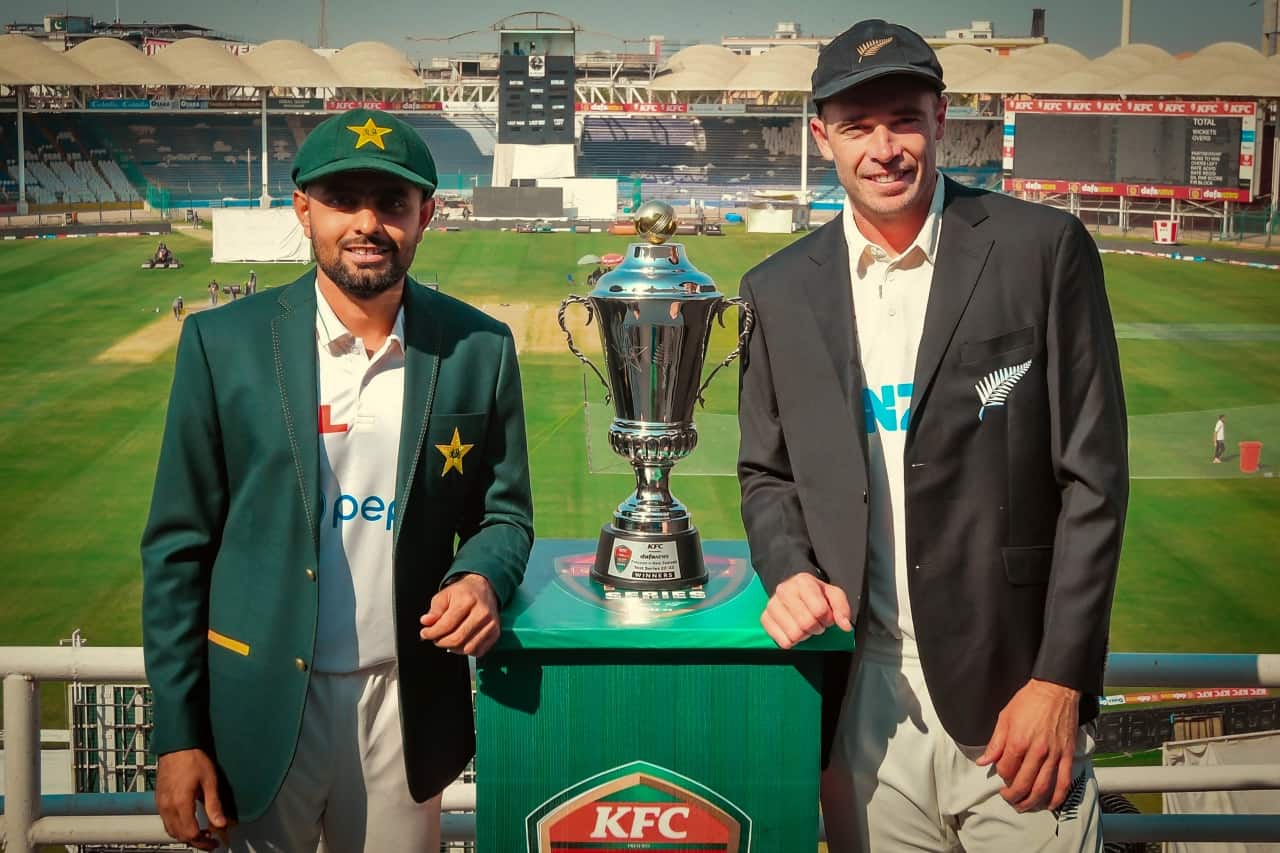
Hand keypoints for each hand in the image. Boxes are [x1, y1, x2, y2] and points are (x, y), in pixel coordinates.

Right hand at [155, 748, 227, 850]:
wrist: (177, 745)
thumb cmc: (193, 759)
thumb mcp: (210, 781)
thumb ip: (214, 805)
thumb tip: (221, 823)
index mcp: (181, 804)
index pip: (190, 834)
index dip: (203, 842)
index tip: (214, 842)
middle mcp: (168, 807)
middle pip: (179, 835)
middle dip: (195, 841)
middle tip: (210, 839)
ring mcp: (161, 804)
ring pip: (170, 830)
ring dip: (185, 835)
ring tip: (201, 832)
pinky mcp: (159, 800)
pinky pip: (165, 821)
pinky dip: (177, 827)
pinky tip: (188, 821)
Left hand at [420, 573, 500, 656]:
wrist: (484, 589)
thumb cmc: (464, 593)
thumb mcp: (444, 595)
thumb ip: (434, 610)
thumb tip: (426, 622)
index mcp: (468, 600)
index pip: (446, 625)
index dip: (432, 633)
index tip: (425, 633)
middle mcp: (482, 613)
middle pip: (457, 639)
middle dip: (440, 642)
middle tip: (435, 638)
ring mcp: (491, 624)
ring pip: (467, 649)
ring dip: (453, 648)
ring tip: (448, 638)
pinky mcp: (495, 633)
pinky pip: (477, 652)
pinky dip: (466, 650)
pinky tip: (461, 641)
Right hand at [760, 572, 852, 648]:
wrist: (793, 590)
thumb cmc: (814, 595)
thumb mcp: (833, 595)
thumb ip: (842, 608)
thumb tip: (845, 625)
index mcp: (803, 582)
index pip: (819, 610)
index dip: (828, 618)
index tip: (826, 616)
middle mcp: (784, 590)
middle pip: (807, 623)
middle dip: (816, 628)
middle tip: (816, 623)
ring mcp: (772, 604)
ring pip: (794, 635)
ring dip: (804, 635)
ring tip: (804, 626)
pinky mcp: (764, 618)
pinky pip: (783, 642)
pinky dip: (792, 641)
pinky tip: (793, 630)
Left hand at [976, 678, 1080, 811]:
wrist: (1055, 690)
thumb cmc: (1029, 701)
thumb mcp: (1004, 718)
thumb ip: (994, 743)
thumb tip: (984, 761)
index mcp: (1017, 742)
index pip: (1006, 770)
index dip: (1001, 777)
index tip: (1000, 776)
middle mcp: (1036, 752)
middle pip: (1023, 783)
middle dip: (1013, 796)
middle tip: (1009, 799)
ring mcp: (1053, 755)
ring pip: (1043, 787)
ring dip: (1032, 801)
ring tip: (1024, 806)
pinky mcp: (1067, 755)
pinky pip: (1063, 781)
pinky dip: (1057, 796)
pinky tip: (1051, 804)